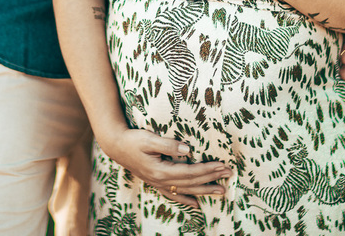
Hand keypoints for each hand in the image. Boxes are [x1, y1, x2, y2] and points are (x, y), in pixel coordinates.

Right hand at [97, 127, 229, 207]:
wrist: (115, 146)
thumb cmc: (132, 139)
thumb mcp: (148, 138)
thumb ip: (168, 144)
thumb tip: (188, 149)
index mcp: (161, 170)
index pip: (190, 172)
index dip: (208, 169)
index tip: (222, 165)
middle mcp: (161, 181)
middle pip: (191, 182)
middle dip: (212, 179)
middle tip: (229, 175)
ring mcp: (158, 184)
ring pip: (186, 191)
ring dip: (204, 191)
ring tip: (221, 192)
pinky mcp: (156, 183)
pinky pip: (174, 195)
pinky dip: (186, 200)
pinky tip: (196, 205)